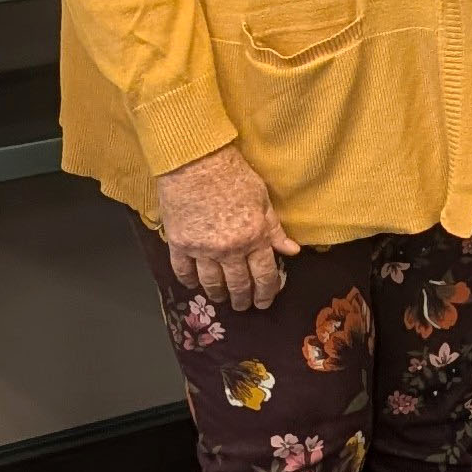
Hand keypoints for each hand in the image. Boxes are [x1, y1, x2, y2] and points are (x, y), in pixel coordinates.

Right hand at [154, 143, 299, 312]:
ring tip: (222, 300)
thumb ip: (275, 230)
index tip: (265, 301)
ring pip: (211, 282)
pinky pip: (183, 271)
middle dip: (243, 299)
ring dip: (218, 295)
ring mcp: (202, 249)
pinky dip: (189, 281)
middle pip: (238, 284)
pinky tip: (194, 285)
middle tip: (244, 307)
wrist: (196, 164)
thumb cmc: (234, 176)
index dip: (267, 292)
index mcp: (254, 238)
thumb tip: (292, 251)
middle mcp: (229, 249)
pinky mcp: (179, 245)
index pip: (264, 275)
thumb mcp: (263, 201)